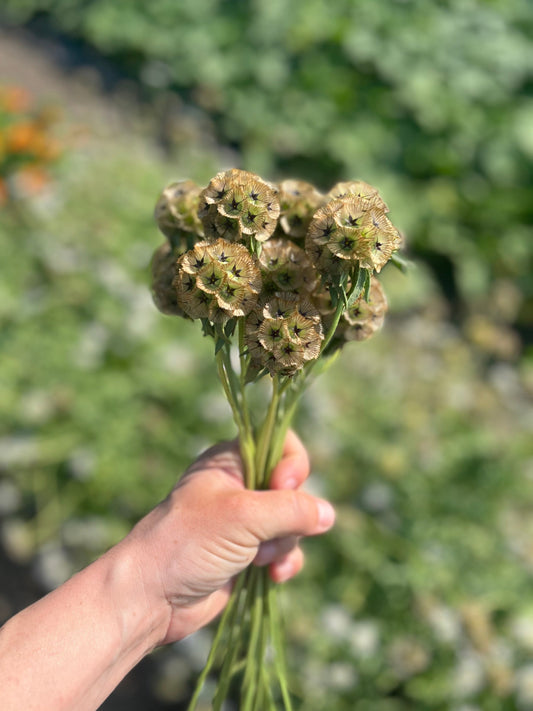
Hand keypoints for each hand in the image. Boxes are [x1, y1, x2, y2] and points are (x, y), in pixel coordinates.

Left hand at [126, 431, 334, 644]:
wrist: (151, 597)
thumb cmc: (188, 542)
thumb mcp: (243, 516)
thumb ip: (291, 510)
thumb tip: (329, 514)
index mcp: (230, 460)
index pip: (280, 444)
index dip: (292, 464)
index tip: (286, 485)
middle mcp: (239, 486)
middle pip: (293, 488)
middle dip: (291, 514)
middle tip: (270, 531)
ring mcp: (244, 523)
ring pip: (292, 523)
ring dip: (286, 543)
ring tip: (260, 559)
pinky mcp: (247, 554)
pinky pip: (284, 551)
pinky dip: (284, 563)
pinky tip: (274, 577)